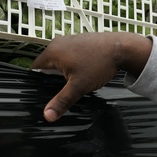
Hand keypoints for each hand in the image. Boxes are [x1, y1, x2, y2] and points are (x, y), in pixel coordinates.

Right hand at [31, 32, 152, 121]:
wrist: (121, 48)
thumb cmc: (99, 63)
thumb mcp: (78, 86)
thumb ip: (62, 101)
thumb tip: (47, 115)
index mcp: (52, 52)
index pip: (34, 69)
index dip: (36, 83)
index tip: (42, 93)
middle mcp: (57, 43)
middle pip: (46, 65)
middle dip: (51, 79)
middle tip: (59, 91)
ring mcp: (69, 40)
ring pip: (58, 61)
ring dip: (62, 72)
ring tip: (71, 82)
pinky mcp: (79, 41)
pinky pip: (68, 56)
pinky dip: (71, 65)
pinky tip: (80, 73)